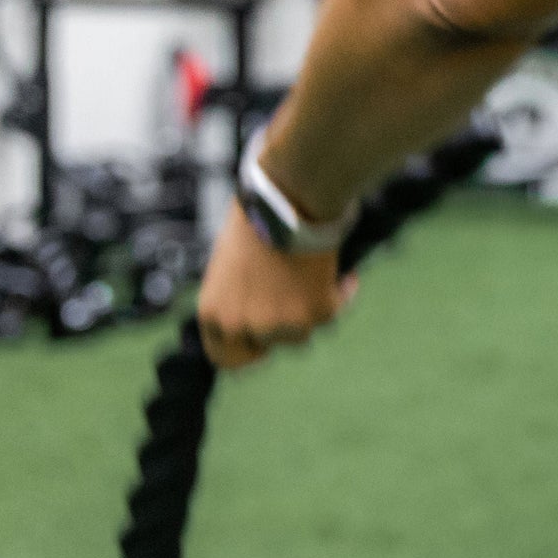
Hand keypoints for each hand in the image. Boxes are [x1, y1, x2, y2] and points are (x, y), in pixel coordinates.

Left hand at [196, 200, 356, 369]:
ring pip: (300, 332)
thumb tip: (253, 308)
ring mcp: (282, 323)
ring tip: (311, 278)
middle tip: (291, 312)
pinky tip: (343, 275)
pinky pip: (335, 310)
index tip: (260, 339)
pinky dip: (341, 293)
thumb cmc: (256, 219)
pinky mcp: (318, 312)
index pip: (225, 357)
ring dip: (308, 309)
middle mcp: (244, 325)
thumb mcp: (228, 264)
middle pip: (267, 348)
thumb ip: (235, 296)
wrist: (290, 200)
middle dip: (279, 334)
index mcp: (215, 313)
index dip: (246, 347)